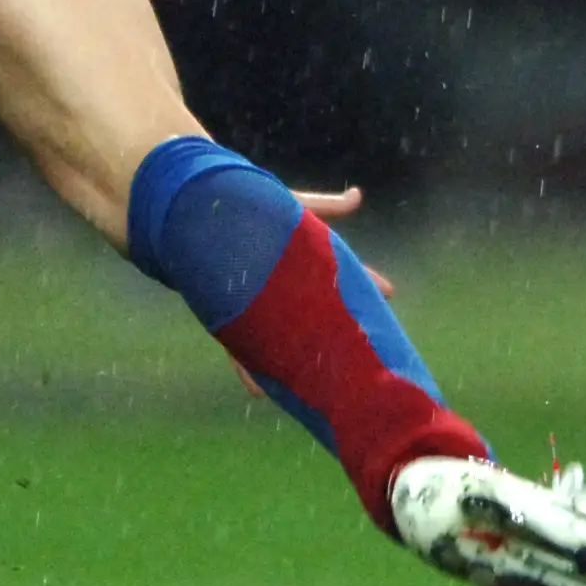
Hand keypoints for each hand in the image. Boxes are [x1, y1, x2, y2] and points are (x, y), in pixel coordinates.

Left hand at [232, 185, 394, 403]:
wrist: (196, 214)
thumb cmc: (247, 204)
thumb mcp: (289, 205)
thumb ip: (324, 206)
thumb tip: (360, 196)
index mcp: (301, 257)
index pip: (342, 270)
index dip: (366, 281)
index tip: (390, 293)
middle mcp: (282, 284)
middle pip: (315, 312)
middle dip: (338, 330)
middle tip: (364, 351)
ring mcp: (258, 301)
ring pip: (282, 335)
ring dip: (295, 357)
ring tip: (316, 385)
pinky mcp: (231, 312)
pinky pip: (240, 345)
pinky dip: (248, 365)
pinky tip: (257, 389)